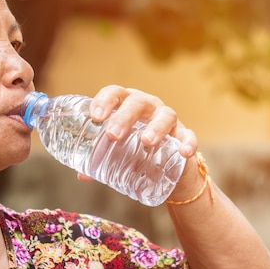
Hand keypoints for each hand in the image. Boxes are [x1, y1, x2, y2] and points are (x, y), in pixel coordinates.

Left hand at [77, 85, 197, 180]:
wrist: (165, 165)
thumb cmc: (133, 148)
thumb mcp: (115, 152)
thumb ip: (98, 160)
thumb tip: (81, 175)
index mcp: (126, 104)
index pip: (115, 93)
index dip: (105, 100)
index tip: (95, 116)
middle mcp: (148, 106)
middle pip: (137, 102)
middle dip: (124, 116)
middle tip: (113, 135)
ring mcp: (168, 119)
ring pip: (165, 115)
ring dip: (155, 127)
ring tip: (146, 141)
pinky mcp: (184, 135)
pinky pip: (188, 136)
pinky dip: (187, 142)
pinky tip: (183, 152)